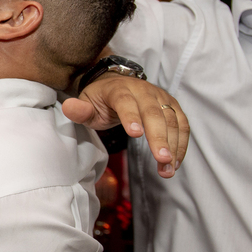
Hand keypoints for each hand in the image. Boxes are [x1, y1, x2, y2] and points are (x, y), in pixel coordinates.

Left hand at [63, 74, 188, 177]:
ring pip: (171, 119)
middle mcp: (143, 91)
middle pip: (153, 113)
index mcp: (119, 89)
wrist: (117, 82)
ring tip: (168, 169)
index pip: (125, 101)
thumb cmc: (101, 99)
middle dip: (159, 137)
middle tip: (162, 159)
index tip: (135, 134)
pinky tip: (176, 163)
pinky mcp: (171, 106)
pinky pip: (182, 125)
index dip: (130, 116)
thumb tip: (70, 108)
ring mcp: (160, 97)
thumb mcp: (86, 103)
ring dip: (173, 145)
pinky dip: (181, 144)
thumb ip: (80, 110)